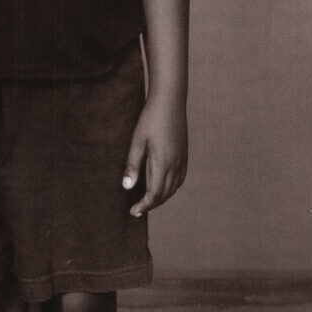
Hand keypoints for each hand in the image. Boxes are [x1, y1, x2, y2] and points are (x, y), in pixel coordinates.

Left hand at [123, 97, 187, 215]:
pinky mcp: (184, 154)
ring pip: (174, 187)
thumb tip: (127, 188)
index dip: (144, 205)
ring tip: (149, 200)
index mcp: (163, 163)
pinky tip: (164, 186)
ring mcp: (182, 159)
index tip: (133, 211)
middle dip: (152, 204)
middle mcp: (176, 165)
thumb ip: (133, 165)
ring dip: (162, 197)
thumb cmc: (150, 119)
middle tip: (137, 209)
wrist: (170, 100)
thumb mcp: (137, 141)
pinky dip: (172, 187)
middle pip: (165, 194)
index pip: (154, 194)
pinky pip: (180, 178)